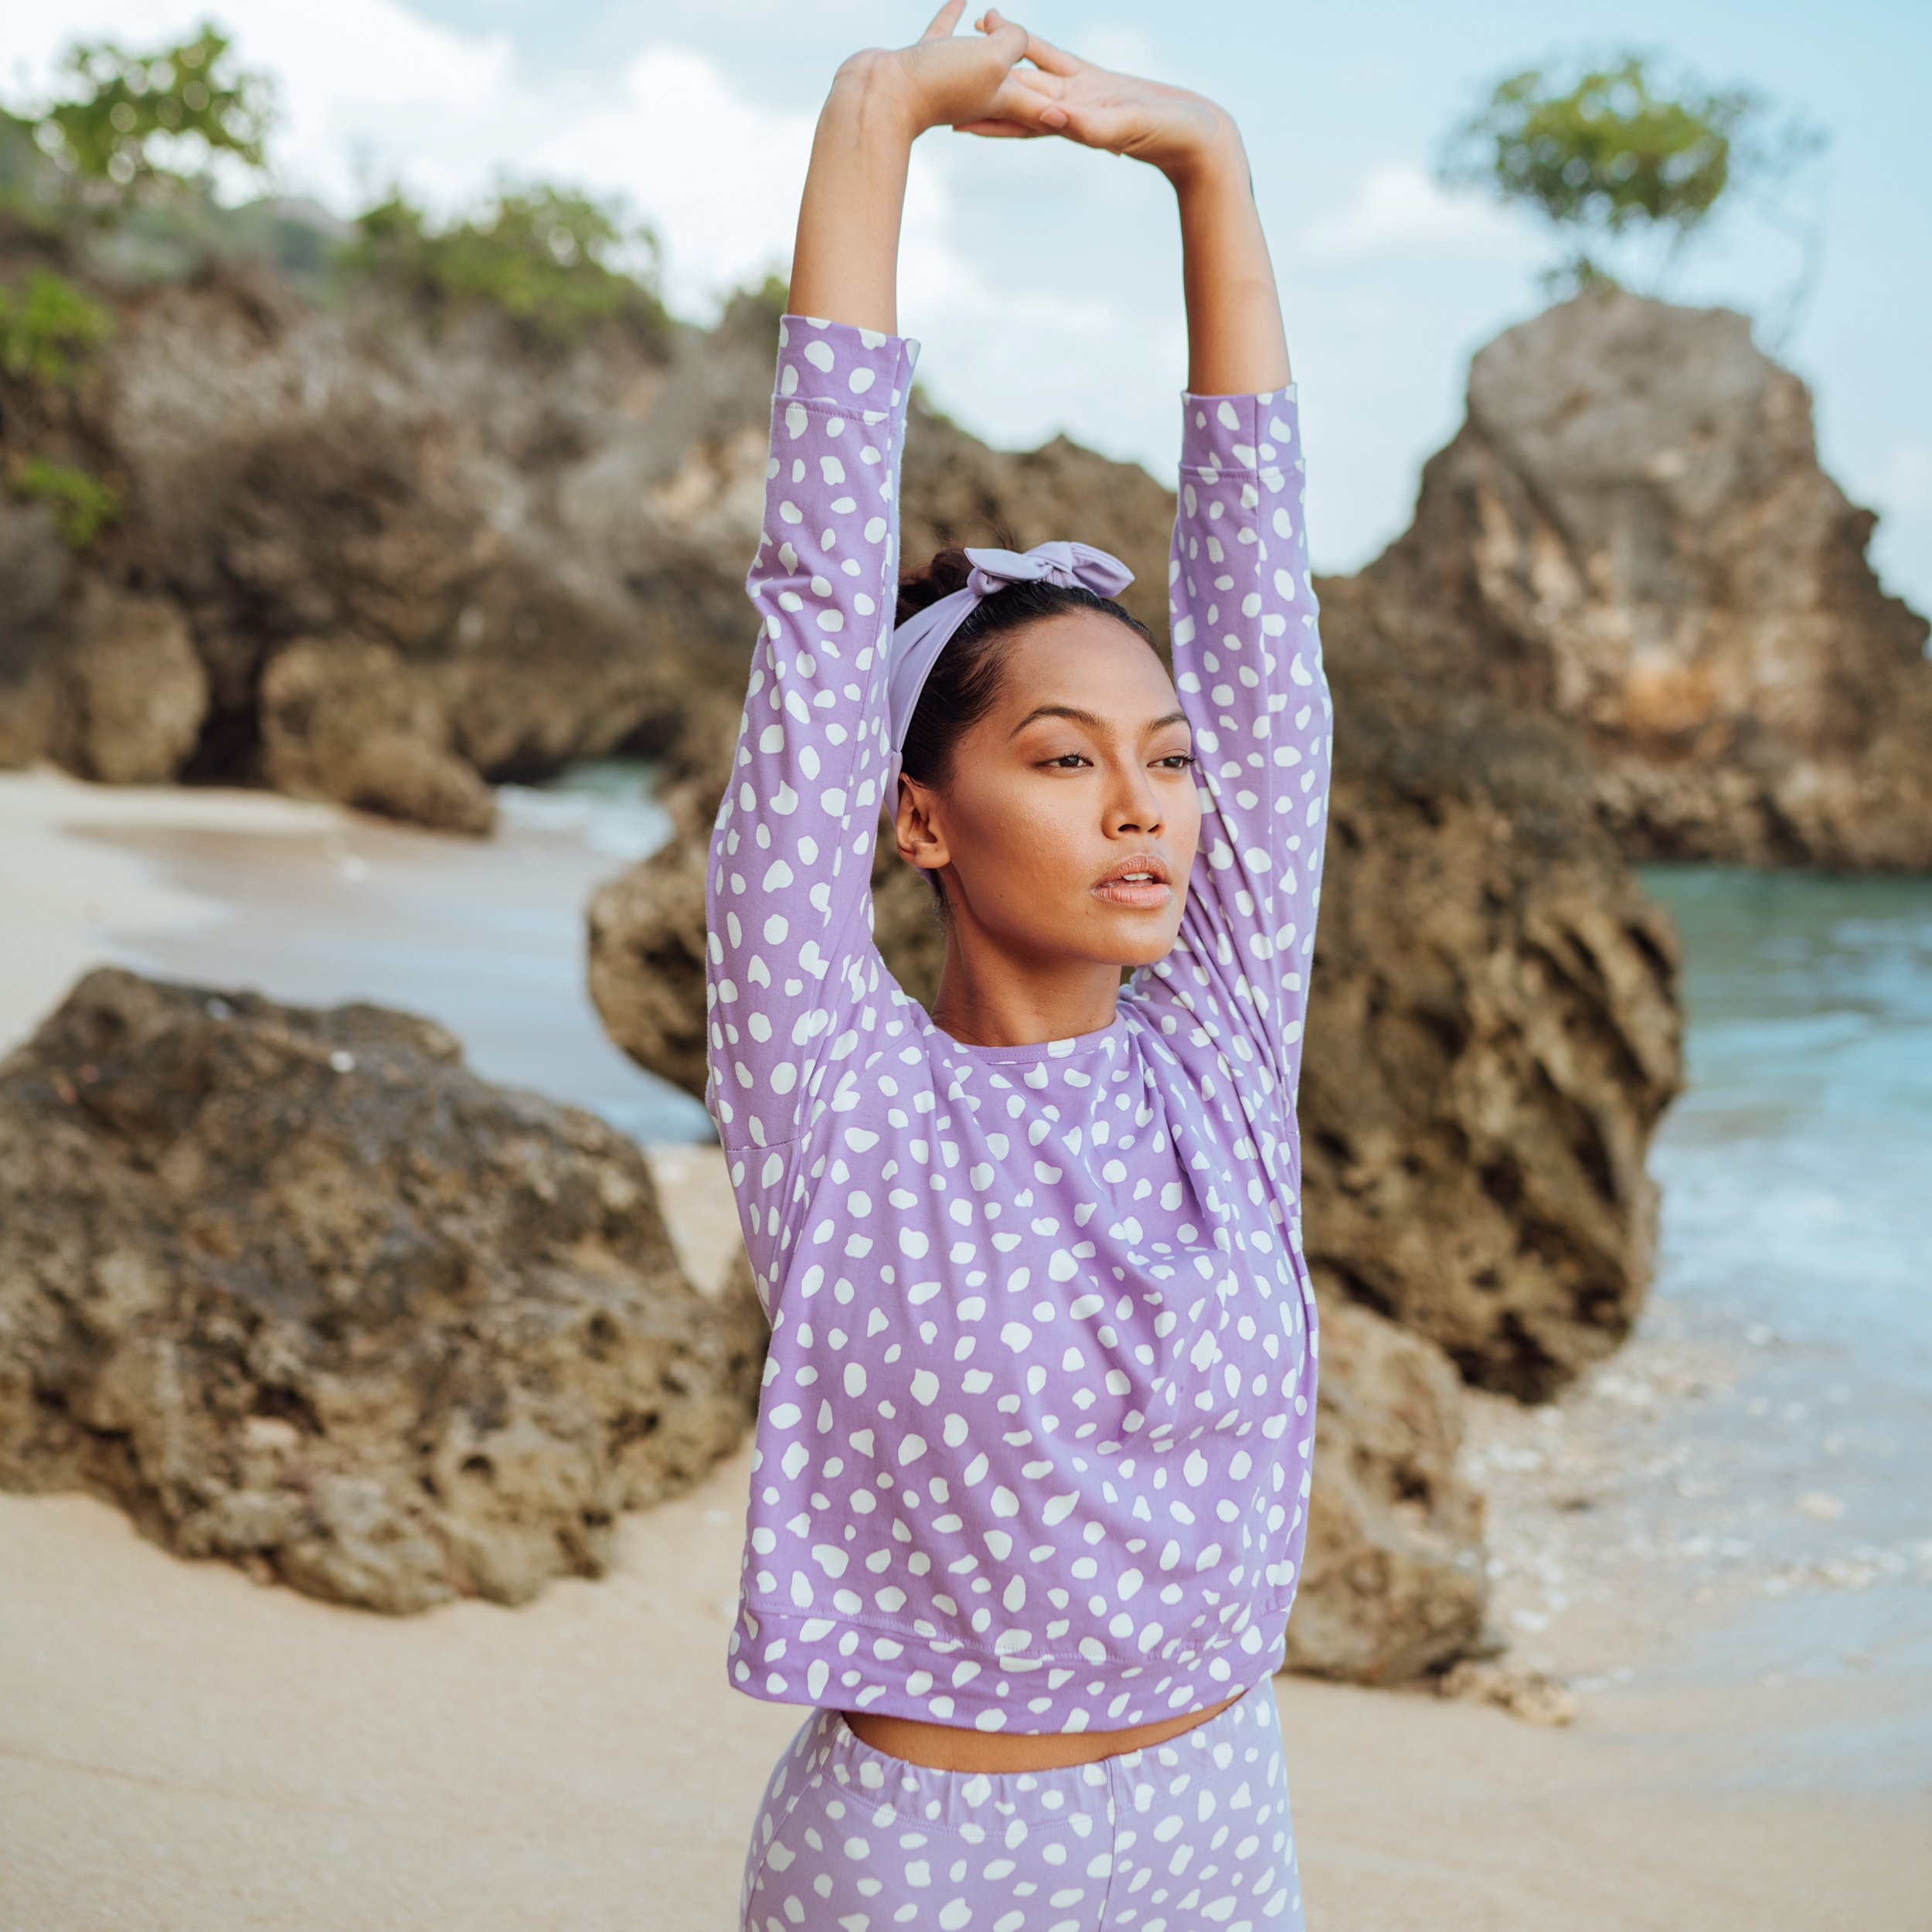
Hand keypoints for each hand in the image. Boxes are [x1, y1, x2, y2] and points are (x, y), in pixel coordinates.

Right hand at [838, 1, 1050, 142]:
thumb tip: (1006, 31)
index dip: (1065, 107)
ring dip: (987, 33)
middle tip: (1045, 60)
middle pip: (1014, 76)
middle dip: (1028, 65)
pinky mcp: (922, 61)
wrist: (879, 98)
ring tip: (990, 14)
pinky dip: (952, 15)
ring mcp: (949, 77)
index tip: (1087, 115)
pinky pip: (944, 32)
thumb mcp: (994, 58)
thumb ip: (1014, 40)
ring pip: (977, 52)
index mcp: (1004, 99)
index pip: (1044, 103)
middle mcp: (979, 93)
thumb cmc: (939, 82)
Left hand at [961, 13, 1237, 180]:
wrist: (1199, 139)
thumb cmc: (1169, 138)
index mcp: (1071, 125)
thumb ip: (1090, 126)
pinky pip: (1055, 58)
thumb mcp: (1127, 129)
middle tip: (944, 71)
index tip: (951, 113)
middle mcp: (1068, 112)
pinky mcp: (1095, 81)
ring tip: (971, 32)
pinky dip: (1031, 46)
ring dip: (1000, 56)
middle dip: (982, 86)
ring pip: (1030, 71)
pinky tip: (1011, 31)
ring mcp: (1080, 95)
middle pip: (1016, 95)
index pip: (1021, 118)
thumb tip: (1051, 117)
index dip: (987, 114)